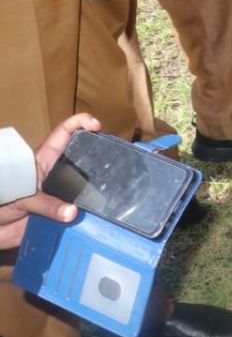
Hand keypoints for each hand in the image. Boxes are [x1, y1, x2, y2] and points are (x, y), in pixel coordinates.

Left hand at [0, 113, 101, 249]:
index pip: (64, 133)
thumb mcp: (22, 198)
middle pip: (83, 157)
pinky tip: (104, 212)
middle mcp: (58, 172)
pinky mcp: (67, 210)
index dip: (80, 123)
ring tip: (114, 189)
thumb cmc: (3, 203)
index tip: (96, 125)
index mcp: (45, 160)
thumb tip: (72, 213)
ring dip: (98, 188)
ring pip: (87, 184)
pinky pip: (84, 209)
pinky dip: (92, 212)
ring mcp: (64, 191)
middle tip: (116, 158)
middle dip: (100, 154)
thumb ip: (46, 204)